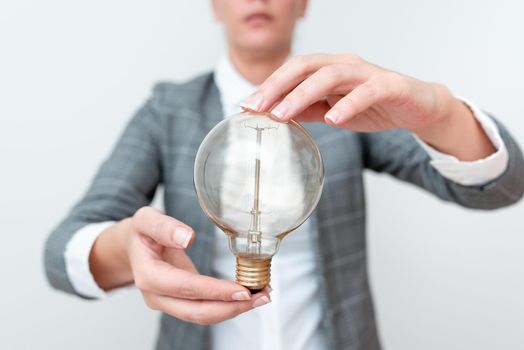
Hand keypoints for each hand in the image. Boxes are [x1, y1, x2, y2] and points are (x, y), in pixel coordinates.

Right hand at [91, 207, 270, 324]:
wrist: (131, 246)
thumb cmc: (140, 232)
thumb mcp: (146, 219)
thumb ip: (164, 226)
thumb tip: (186, 237)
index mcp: (148, 274)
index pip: (184, 287)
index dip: (214, 291)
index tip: (241, 289)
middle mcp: (156, 295)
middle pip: (196, 311)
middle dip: (231, 307)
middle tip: (260, 297)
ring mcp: (167, 302)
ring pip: (203, 315)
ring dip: (233, 309)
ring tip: (261, 297)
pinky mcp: (180, 303)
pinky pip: (204, 309)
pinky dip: (227, 305)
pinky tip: (247, 296)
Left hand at [241, 53, 495, 159]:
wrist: (418, 106)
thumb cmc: (375, 105)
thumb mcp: (333, 111)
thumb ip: (307, 111)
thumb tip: (276, 116)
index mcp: (329, 69)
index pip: (292, 71)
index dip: (268, 86)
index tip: (246, 106)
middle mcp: (345, 65)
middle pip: (305, 65)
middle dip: (277, 86)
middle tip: (256, 107)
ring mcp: (367, 73)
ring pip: (330, 75)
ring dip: (303, 94)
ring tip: (283, 113)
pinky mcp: (389, 85)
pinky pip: (366, 92)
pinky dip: (348, 104)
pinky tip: (332, 118)